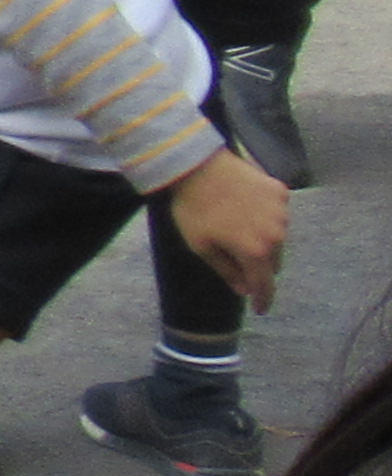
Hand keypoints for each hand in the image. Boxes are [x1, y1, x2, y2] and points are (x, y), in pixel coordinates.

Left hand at [170, 147, 290, 309]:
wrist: (197, 165)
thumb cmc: (194, 208)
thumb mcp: (201, 245)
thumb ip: (226, 271)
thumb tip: (244, 290)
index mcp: (255, 251)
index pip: (264, 284)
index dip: (262, 299)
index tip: (261, 309)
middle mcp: (276, 234)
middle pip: (272, 262)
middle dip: (258, 266)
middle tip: (238, 259)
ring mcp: (281, 212)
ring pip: (278, 238)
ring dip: (264, 240)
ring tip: (238, 228)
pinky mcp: (280, 192)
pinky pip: (278, 213)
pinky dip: (266, 217)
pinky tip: (246, 208)